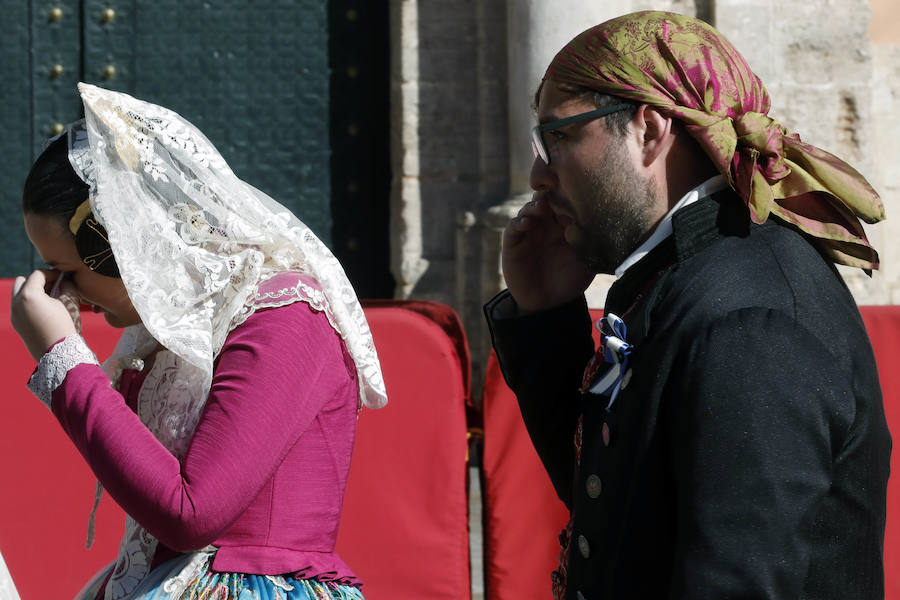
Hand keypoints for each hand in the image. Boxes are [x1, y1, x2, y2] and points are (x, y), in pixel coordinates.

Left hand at [10, 270, 78, 360]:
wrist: (58, 352)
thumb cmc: (65, 326)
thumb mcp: (69, 303)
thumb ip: (67, 286)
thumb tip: (65, 279)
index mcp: (30, 295)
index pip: (38, 274)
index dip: (52, 273)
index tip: (62, 276)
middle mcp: (17, 302)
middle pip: (22, 281)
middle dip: (37, 281)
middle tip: (53, 285)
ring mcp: (14, 314)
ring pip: (18, 293)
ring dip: (31, 291)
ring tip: (49, 298)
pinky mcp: (16, 323)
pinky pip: (19, 306)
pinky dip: (29, 303)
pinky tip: (44, 310)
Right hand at [501, 195, 593, 312]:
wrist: (547, 303)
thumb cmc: (569, 281)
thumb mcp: (587, 263)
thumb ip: (591, 244)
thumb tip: (599, 223)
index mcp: (566, 224)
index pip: (567, 201)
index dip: (571, 194)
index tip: (577, 190)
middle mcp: (547, 224)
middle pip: (547, 198)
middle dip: (550, 192)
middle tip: (555, 190)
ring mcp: (529, 231)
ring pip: (530, 208)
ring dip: (534, 205)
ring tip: (541, 207)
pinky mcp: (513, 242)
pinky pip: (513, 227)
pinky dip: (518, 222)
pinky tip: (526, 224)